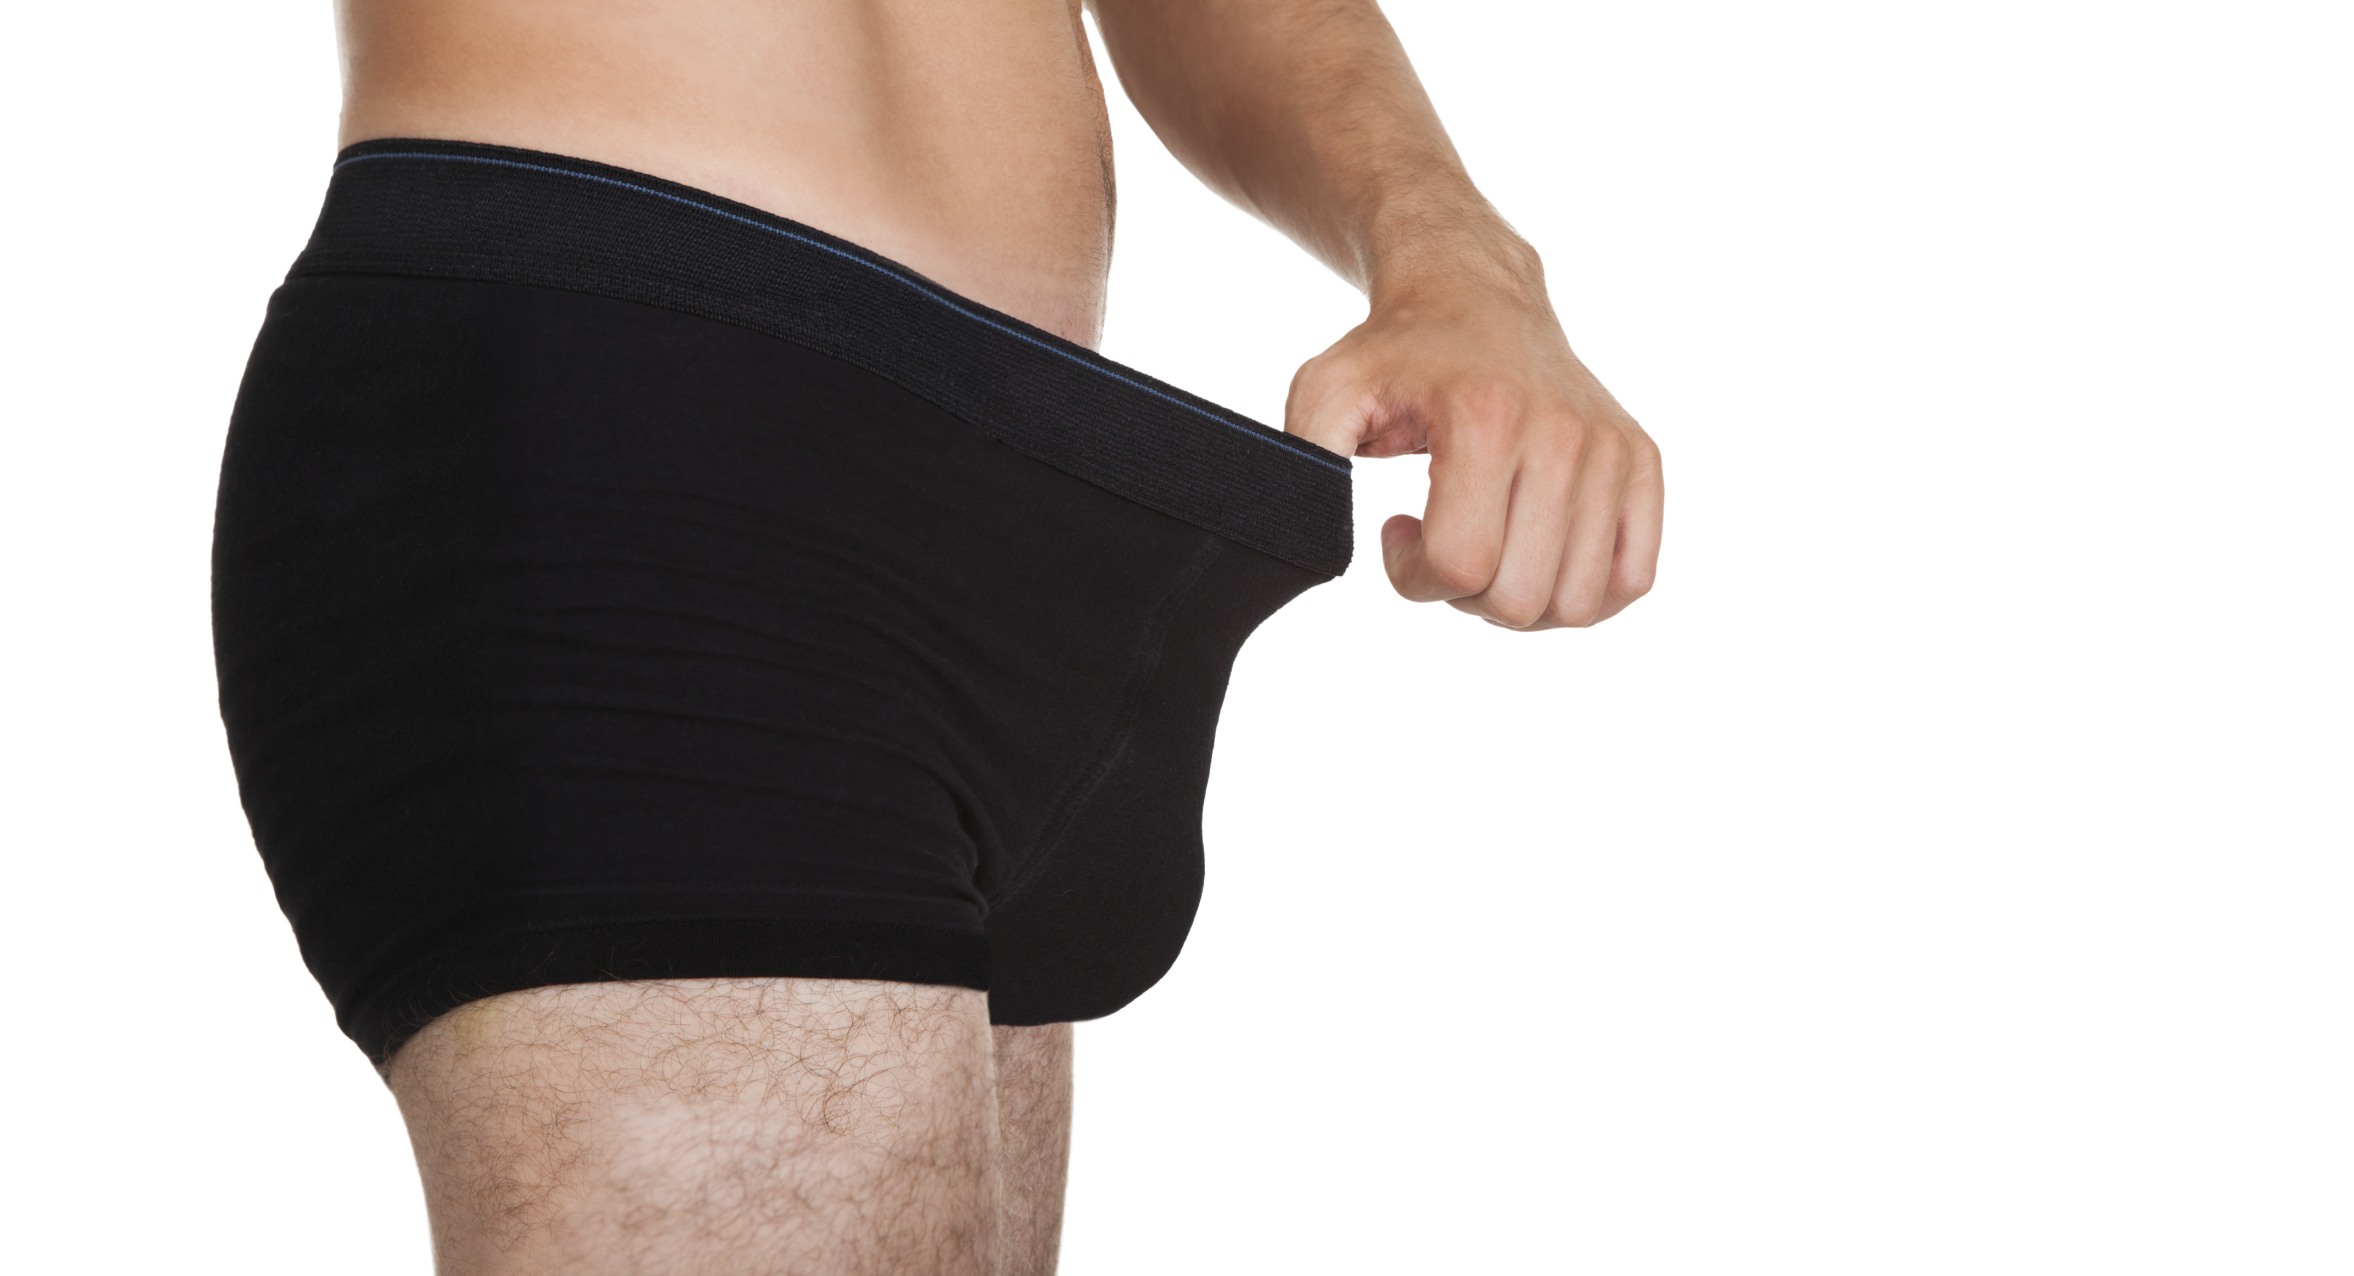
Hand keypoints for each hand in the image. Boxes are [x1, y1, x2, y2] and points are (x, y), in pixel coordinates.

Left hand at [1285, 250, 1662, 628]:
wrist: (1475, 295)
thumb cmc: (1394, 354)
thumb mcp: (1324, 393)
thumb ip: (1302, 464)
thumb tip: (1310, 542)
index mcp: (1486, 419)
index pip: (1460, 567)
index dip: (1411, 577)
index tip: (1395, 529)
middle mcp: (1563, 434)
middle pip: (1518, 600)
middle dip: (1462, 595)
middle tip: (1442, 541)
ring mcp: (1611, 451)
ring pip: (1576, 605)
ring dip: (1520, 600)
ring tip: (1488, 545)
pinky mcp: (1641, 463)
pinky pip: (1632, 580)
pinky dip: (1582, 593)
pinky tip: (1536, 553)